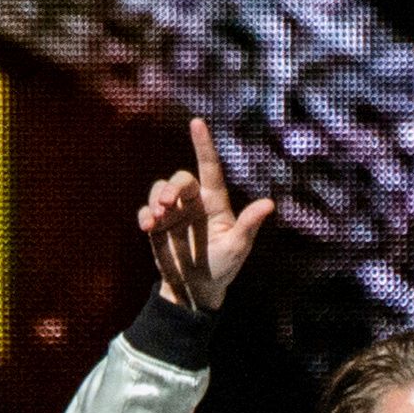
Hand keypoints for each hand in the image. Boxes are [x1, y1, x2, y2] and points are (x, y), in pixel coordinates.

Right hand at [139, 117, 275, 312]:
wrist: (196, 290)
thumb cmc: (223, 267)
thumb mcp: (238, 247)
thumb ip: (248, 225)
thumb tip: (269, 204)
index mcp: (215, 202)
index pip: (209, 168)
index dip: (203, 145)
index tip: (197, 122)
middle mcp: (193, 203)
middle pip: (180, 179)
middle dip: (171, 188)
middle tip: (166, 205)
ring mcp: (174, 214)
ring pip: (159, 189)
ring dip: (155, 198)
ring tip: (156, 219)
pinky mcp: (157, 227)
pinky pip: (145, 211)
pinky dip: (143, 215)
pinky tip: (147, 228)